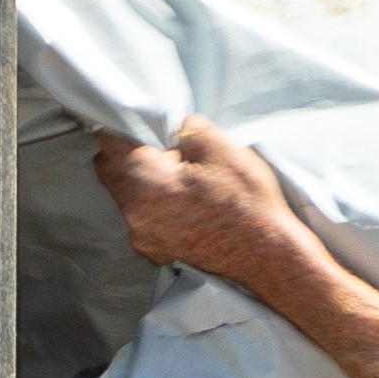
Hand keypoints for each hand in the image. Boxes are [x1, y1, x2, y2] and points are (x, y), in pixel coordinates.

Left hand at [91, 116, 323, 293]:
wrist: (269, 258)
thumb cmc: (248, 208)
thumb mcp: (220, 146)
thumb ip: (186, 128)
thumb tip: (174, 130)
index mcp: (146, 182)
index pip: (109, 139)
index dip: (123, 124)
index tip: (134, 119)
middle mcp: (136, 214)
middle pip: (109, 170)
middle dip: (128, 154)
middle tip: (161, 150)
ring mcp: (144, 238)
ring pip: (127, 196)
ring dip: (144, 183)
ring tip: (182, 182)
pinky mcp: (157, 253)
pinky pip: (144, 220)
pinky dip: (158, 209)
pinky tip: (188, 206)